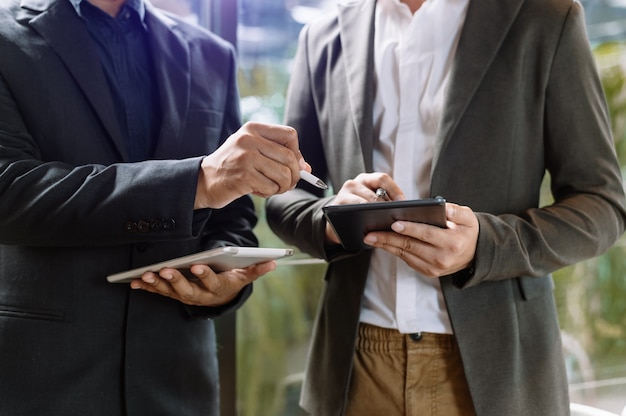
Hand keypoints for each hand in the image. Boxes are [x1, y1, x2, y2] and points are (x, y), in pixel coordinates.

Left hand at [129, 261, 276, 305]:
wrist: (221, 299)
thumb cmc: (232, 281)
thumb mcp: (245, 276)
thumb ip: (257, 269)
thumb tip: (273, 261)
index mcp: (218, 288)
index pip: (211, 282)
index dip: (204, 274)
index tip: (196, 265)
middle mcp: (200, 296)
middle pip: (187, 290)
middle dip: (176, 280)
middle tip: (165, 270)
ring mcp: (186, 296)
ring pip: (170, 292)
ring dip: (157, 284)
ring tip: (146, 274)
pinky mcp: (174, 295)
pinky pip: (160, 292)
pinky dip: (147, 287)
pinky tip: (134, 281)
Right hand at [195, 121, 308, 208]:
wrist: (204, 181)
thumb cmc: (233, 166)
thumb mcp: (253, 152)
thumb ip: (278, 155)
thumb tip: (306, 168)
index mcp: (253, 129)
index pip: (290, 135)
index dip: (297, 153)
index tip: (294, 165)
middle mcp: (249, 139)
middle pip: (290, 158)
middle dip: (294, 175)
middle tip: (287, 183)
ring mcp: (245, 157)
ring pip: (284, 175)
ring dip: (282, 187)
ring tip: (271, 187)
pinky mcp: (243, 176)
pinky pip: (271, 188)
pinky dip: (269, 193)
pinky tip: (257, 190)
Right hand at [324, 172, 405, 243]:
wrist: (337, 221)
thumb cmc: (360, 210)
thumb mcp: (371, 200)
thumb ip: (384, 199)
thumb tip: (405, 207)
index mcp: (366, 179)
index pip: (383, 178)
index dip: (395, 190)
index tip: (404, 203)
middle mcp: (353, 183)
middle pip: (373, 194)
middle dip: (386, 207)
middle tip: (396, 217)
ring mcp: (343, 194)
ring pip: (363, 204)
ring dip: (375, 214)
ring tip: (385, 223)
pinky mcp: (336, 207)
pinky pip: (352, 213)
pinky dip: (363, 220)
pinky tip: (371, 228)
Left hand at [363, 203, 477, 277]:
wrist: (475, 254)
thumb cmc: (467, 231)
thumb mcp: (469, 217)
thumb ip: (456, 211)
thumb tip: (442, 208)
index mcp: (452, 243)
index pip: (426, 234)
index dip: (410, 229)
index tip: (394, 223)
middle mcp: (442, 258)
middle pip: (410, 246)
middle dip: (389, 239)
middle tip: (371, 233)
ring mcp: (433, 268)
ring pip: (405, 254)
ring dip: (386, 246)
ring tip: (370, 237)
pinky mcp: (427, 272)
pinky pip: (407, 259)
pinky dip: (394, 250)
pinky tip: (382, 242)